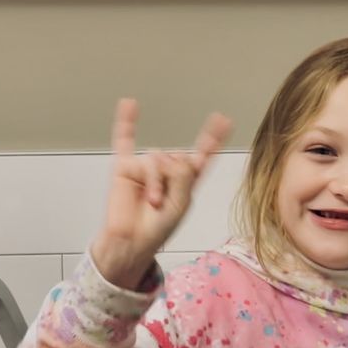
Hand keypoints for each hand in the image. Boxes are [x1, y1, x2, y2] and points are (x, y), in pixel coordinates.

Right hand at [90, 99, 231, 289]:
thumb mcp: (180, 205)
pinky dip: (126, 122)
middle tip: (163, 202)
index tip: (223, 120)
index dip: (213, 139)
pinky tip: (129, 104)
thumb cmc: (156, 229)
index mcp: (185, 179)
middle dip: (172, 179)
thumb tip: (169, 156)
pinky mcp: (124, 167)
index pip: (201, 155)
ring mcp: (145, 167)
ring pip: (155, 157)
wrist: (130, 243)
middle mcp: (166, 170)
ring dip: (155, 181)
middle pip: (176, 157)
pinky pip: (124, 140)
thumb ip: (183, 178)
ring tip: (152, 200)